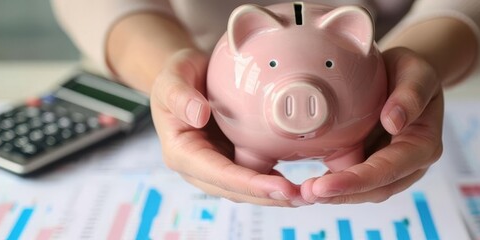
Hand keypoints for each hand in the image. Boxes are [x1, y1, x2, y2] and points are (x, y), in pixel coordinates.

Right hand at [150, 49, 307, 206]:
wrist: (189, 74)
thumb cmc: (178, 74)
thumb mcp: (172, 77)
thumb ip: (179, 95)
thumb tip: (198, 115)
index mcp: (182, 152)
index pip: (218, 174)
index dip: (249, 184)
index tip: (280, 187)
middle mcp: (200, 167)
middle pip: (235, 190)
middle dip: (268, 196)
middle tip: (302, 198)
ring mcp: (219, 165)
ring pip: (248, 190)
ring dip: (276, 196)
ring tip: (307, 196)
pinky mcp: (235, 159)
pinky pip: (257, 175)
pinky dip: (277, 182)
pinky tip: (301, 183)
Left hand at [300, 47, 444, 203]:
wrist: (403, 75)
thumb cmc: (411, 72)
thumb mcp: (417, 72)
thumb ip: (411, 94)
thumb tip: (394, 122)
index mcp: (424, 145)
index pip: (389, 170)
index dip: (358, 180)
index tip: (328, 184)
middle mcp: (409, 164)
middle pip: (376, 189)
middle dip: (342, 194)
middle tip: (308, 192)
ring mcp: (390, 168)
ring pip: (364, 192)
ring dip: (334, 195)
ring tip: (303, 193)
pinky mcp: (371, 164)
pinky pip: (353, 180)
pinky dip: (332, 186)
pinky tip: (307, 186)